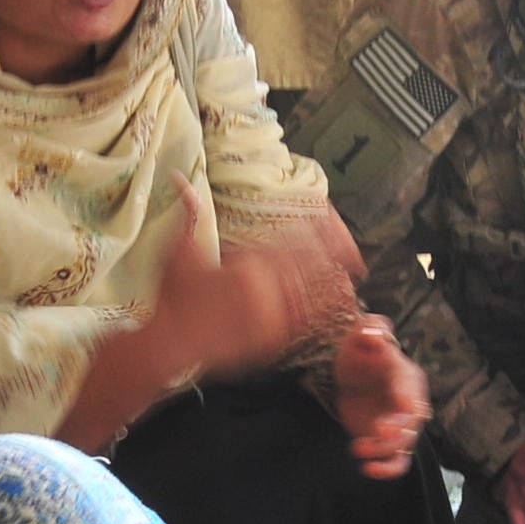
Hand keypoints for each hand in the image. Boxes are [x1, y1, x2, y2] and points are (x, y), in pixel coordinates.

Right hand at [143, 188, 352, 383]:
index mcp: (247, 265)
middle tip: (356, 251)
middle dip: (334, 257)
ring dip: (333, 283)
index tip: (333, 222)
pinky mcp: (270, 342)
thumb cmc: (172, 299)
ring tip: (353, 274)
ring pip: (312, 295)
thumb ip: (187, 214)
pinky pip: (303, 324)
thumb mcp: (176, 251)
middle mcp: (264, 290)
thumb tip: (180, 178)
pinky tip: (336, 306)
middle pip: (310, 267)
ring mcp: (270, 318)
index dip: (318, 232)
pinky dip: (321, 313)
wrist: (168, 345)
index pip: (292, 242)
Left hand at [333, 317, 427, 478]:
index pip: (412, 393)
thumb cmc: (360, 351)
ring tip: (357, 447)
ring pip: (404, 446)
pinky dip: (387, 470)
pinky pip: (396, 461)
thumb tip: (374, 332)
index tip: (403, 412)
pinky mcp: (387, 442)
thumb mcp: (361, 333)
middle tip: (377, 431)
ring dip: (384, 452)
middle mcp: (409, 404)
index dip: (408, 404)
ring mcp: (399, 425)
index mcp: (406, 377)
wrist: (350, 374)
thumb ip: (370, 329)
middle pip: (412, 424)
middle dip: (397, 432)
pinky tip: (367, 469)